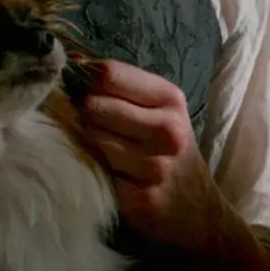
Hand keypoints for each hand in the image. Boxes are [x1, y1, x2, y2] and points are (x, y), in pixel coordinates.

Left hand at [79, 59, 225, 250]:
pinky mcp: (141, 197)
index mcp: (170, 98)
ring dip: (87, 144)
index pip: (108, 74)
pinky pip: (96, 173)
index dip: (83, 78)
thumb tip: (73, 62)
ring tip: (101, 151)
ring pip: (91, 139)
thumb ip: (121, 87)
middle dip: (83, 113)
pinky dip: (94, 172)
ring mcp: (155, 165)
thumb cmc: (168, 151)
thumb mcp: (159, 110)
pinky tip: (107, 176)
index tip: (76, 88)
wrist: (196, 208)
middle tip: (90, 125)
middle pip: (94, 105)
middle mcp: (167, 129)